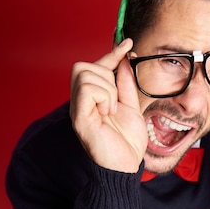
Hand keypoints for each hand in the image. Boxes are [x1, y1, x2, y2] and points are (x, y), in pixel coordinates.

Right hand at [70, 39, 147, 171]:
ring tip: (112, 109)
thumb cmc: (127, 141)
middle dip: (105, 74)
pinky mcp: (78, 117)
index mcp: (93, 98)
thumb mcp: (131, 105)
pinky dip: (103, 97)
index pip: (97, 67)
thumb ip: (125, 83)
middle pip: (83, 66)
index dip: (112, 53)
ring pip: (85, 74)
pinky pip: (87, 89)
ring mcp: (78, 109)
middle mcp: (81, 101)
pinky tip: (107, 113)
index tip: (129, 43)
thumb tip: (125, 59)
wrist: (126, 165)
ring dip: (107, 89)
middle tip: (115, 98)